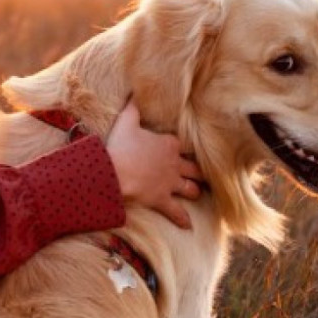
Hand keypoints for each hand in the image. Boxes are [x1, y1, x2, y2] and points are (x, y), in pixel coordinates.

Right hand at [105, 100, 203, 228]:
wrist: (113, 172)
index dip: (183, 147)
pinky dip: (182, 219)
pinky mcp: (162, 200)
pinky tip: (188, 225)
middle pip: (194, 167)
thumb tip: (135, 92)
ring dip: (195, 191)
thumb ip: (133, 107)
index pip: (183, 144)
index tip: (184, 149)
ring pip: (191, 188)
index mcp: (168, 144)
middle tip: (204, 173)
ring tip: (197, 193)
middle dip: (199, 170)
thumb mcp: (126, 122)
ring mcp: (170, 183)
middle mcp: (174, 164)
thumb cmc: (120, 145)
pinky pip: (176, 212)